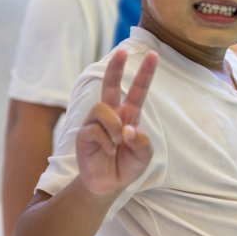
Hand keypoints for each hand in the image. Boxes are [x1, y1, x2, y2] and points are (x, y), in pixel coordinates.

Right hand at [76, 49, 157, 196]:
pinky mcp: (84, 134)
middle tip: (122, 51)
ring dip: (113, 126)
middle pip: (109, 85)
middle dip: (115, 68)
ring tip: (116, 144)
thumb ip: (142, 143)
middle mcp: (112, 115)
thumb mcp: (143, 156)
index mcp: (129, 115)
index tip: (153, 55)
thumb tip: (128, 130)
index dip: (145, 73)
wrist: (108, 184)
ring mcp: (95, 123)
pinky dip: (106, 142)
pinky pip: (94, 130)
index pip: (138, 90)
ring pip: (102, 109)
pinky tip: (108, 151)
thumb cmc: (127, 166)